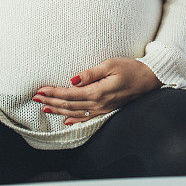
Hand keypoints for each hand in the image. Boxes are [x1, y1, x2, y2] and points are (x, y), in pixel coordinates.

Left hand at [33, 57, 163, 124]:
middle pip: (69, 105)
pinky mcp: (107, 109)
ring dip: (58, 110)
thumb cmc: (131, 68)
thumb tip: (72, 80)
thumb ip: (90, 73)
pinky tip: (65, 121)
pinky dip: (74, 120)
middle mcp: (99, 104)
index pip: (70, 94)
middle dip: (51, 101)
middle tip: (35, 97)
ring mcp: (103, 109)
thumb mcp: (110, 64)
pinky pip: (87, 118)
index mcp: (98, 92)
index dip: (53, 92)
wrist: (149, 78)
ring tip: (44, 107)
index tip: (40, 90)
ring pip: (75, 113)